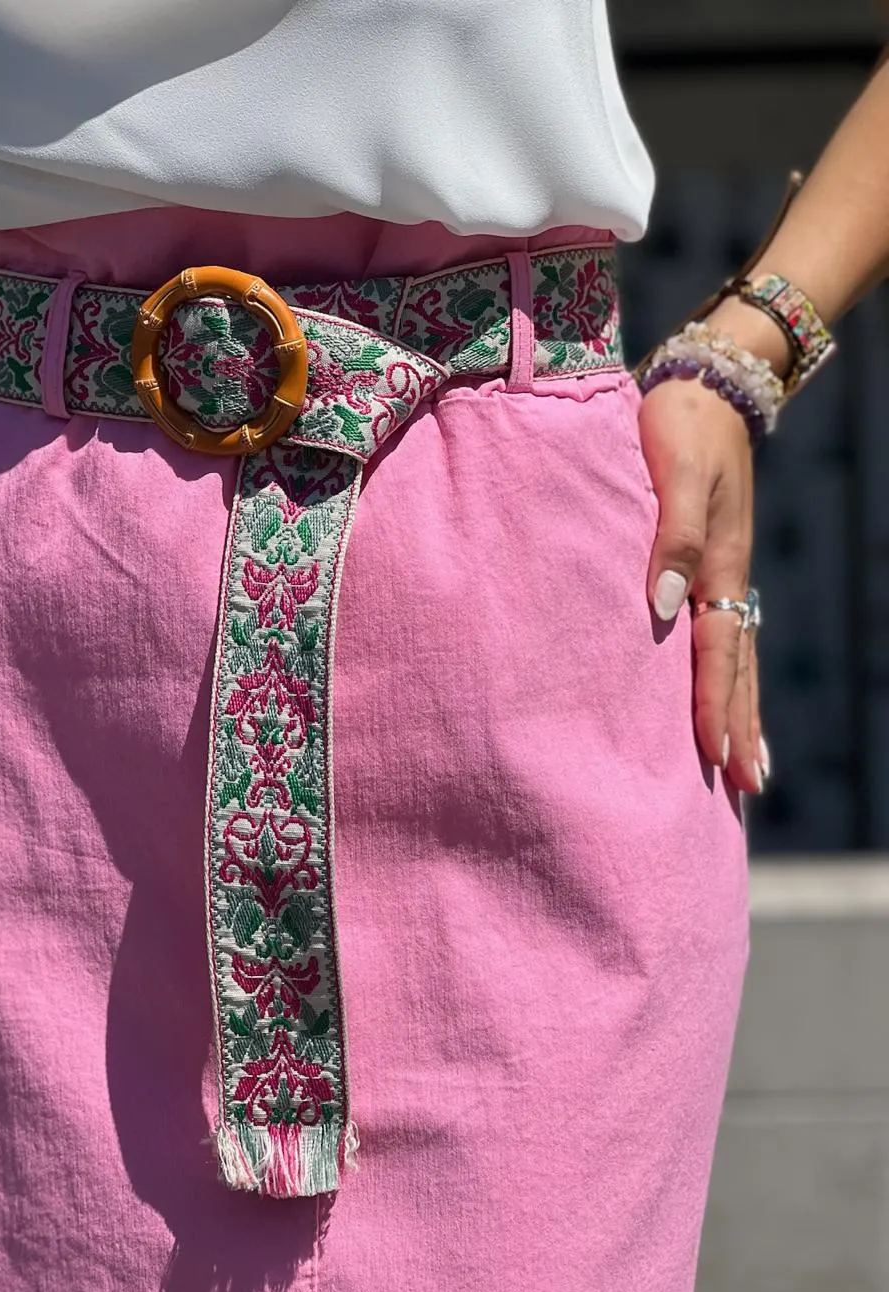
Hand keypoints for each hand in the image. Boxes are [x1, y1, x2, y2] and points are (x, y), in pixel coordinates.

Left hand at [639, 375, 768, 795]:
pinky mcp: (710, 566)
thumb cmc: (677, 426)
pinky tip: (724, 700)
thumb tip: (662, 607)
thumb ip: (670, 537)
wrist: (703, 385)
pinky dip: (729, 677)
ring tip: (746, 767)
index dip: (714, 705)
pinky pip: (723, 636)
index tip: (714, 756)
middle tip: (744, 788)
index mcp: (716, 565)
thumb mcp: (674, 473)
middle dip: (740, 728)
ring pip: (735, 658)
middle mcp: (724, 579)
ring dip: (741, 712)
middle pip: (736, 668)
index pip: (714, 651)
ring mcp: (722, 575)